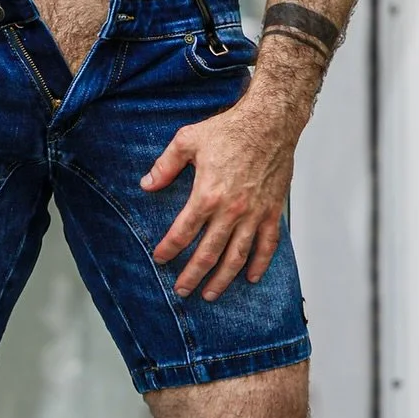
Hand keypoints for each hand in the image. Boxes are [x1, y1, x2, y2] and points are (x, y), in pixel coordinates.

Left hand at [142, 96, 299, 300]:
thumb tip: (146, 184)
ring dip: (222, 279)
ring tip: (210, 294)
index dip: (169, 249)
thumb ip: (165, 165)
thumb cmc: (231, 129)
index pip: (183, 231)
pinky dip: (259, 264)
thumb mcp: (188, 140)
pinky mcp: (272, 211)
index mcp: (207, 194)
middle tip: (181, 290)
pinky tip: (250, 278)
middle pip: (208, 253)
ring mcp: (254, 214)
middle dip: (192, 275)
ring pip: (236, 256)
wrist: (270, 123)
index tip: (160, 258)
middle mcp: (231, 210)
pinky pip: (267, 245)